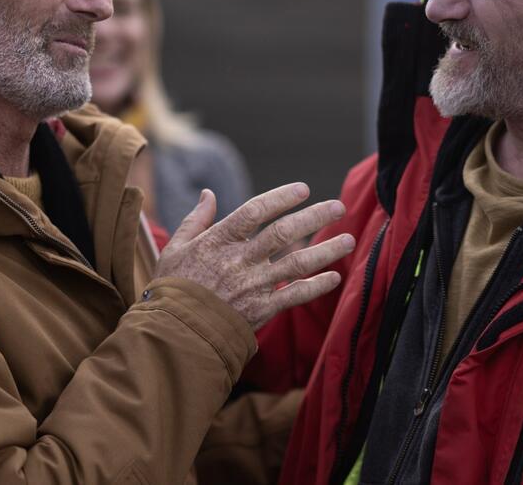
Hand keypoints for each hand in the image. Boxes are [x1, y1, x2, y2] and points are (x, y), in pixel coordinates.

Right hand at [154, 183, 353, 330]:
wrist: (175, 333)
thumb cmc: (173, 288)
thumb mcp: (176, 249)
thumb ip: (196, 220)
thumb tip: (209, 194)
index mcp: (219, 241)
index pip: (255, 212)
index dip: (280, 198)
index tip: (303, 189)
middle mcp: (240, 261)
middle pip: (283, 233)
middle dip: (314, 217)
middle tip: (339, 206)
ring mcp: (253, 286)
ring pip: (297, 263)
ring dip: (326, 250)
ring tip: (349, 239)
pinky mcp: (261, 310)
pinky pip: (294, 296)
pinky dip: (316, 287)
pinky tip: (334, 277)